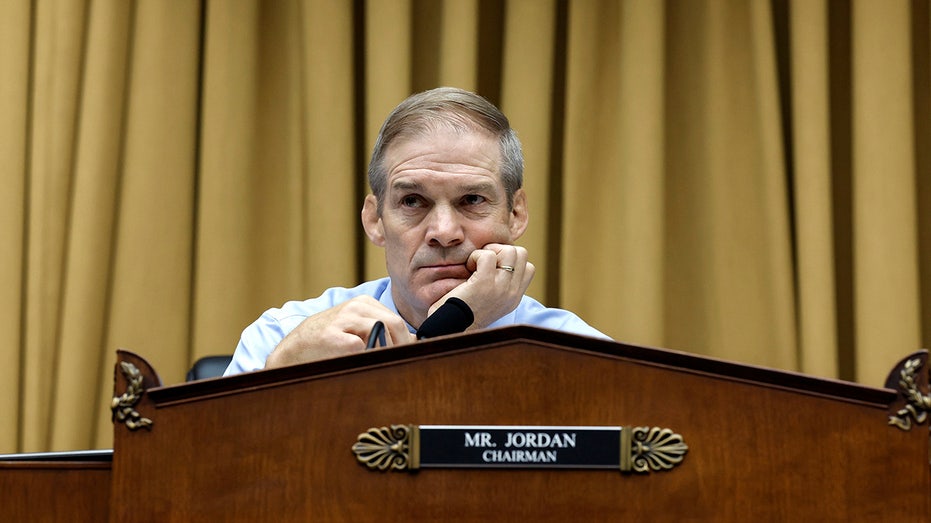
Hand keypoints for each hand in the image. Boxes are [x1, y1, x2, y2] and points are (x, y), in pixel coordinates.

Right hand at [265, 296, 414, 367]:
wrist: (296, 348)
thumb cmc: (329, 340)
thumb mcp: (357, 328)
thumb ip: (383, 330)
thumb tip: (414, 340)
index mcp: (364, 303)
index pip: (398, 321)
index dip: (405, 342)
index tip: (406, 357)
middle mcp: (356, 306)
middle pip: (394, 325)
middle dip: (400, 347)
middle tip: (398, 365)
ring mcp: (343, 319)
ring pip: (381, 333)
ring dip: (384, 353)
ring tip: (379, 366)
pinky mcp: (332, 336)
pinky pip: (360, 347)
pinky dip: (364, 358)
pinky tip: (358, 365)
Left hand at [428, 243, 534, 329]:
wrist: (451, 330)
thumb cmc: (463, 314)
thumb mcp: (491, 303)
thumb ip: (500, 286)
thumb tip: (499, 262)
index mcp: (514, 298)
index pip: (529, 267)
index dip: (511, 260)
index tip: (493, 267)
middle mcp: (512, 293)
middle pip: (522, 254)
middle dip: (502, 251)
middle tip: (484, 262)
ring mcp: (501, 288)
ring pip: (509, 251)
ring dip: (490, 252)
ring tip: (477, 265)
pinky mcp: (485, 283)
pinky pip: (487, 255)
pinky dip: (475, 256)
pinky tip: (468, 268)